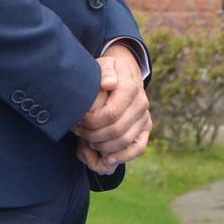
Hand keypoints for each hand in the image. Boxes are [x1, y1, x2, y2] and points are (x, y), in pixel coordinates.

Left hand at [72, 50, 150, 172]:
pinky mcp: (146, 128)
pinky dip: (123, 156)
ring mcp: (145, 117)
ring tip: (88, 141)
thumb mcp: (104, 65)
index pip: (110, 114)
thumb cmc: (108, 73)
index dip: (91, 123)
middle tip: (79, 132)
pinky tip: (108, 158)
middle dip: (93, 136)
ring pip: (125, 141)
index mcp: (131, 88)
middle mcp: (141, 103)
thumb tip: (109, 84)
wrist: (125, 75)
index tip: (78, 121)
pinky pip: (139, 148)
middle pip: (116, 130)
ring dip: (103, 146)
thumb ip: (105, 71)